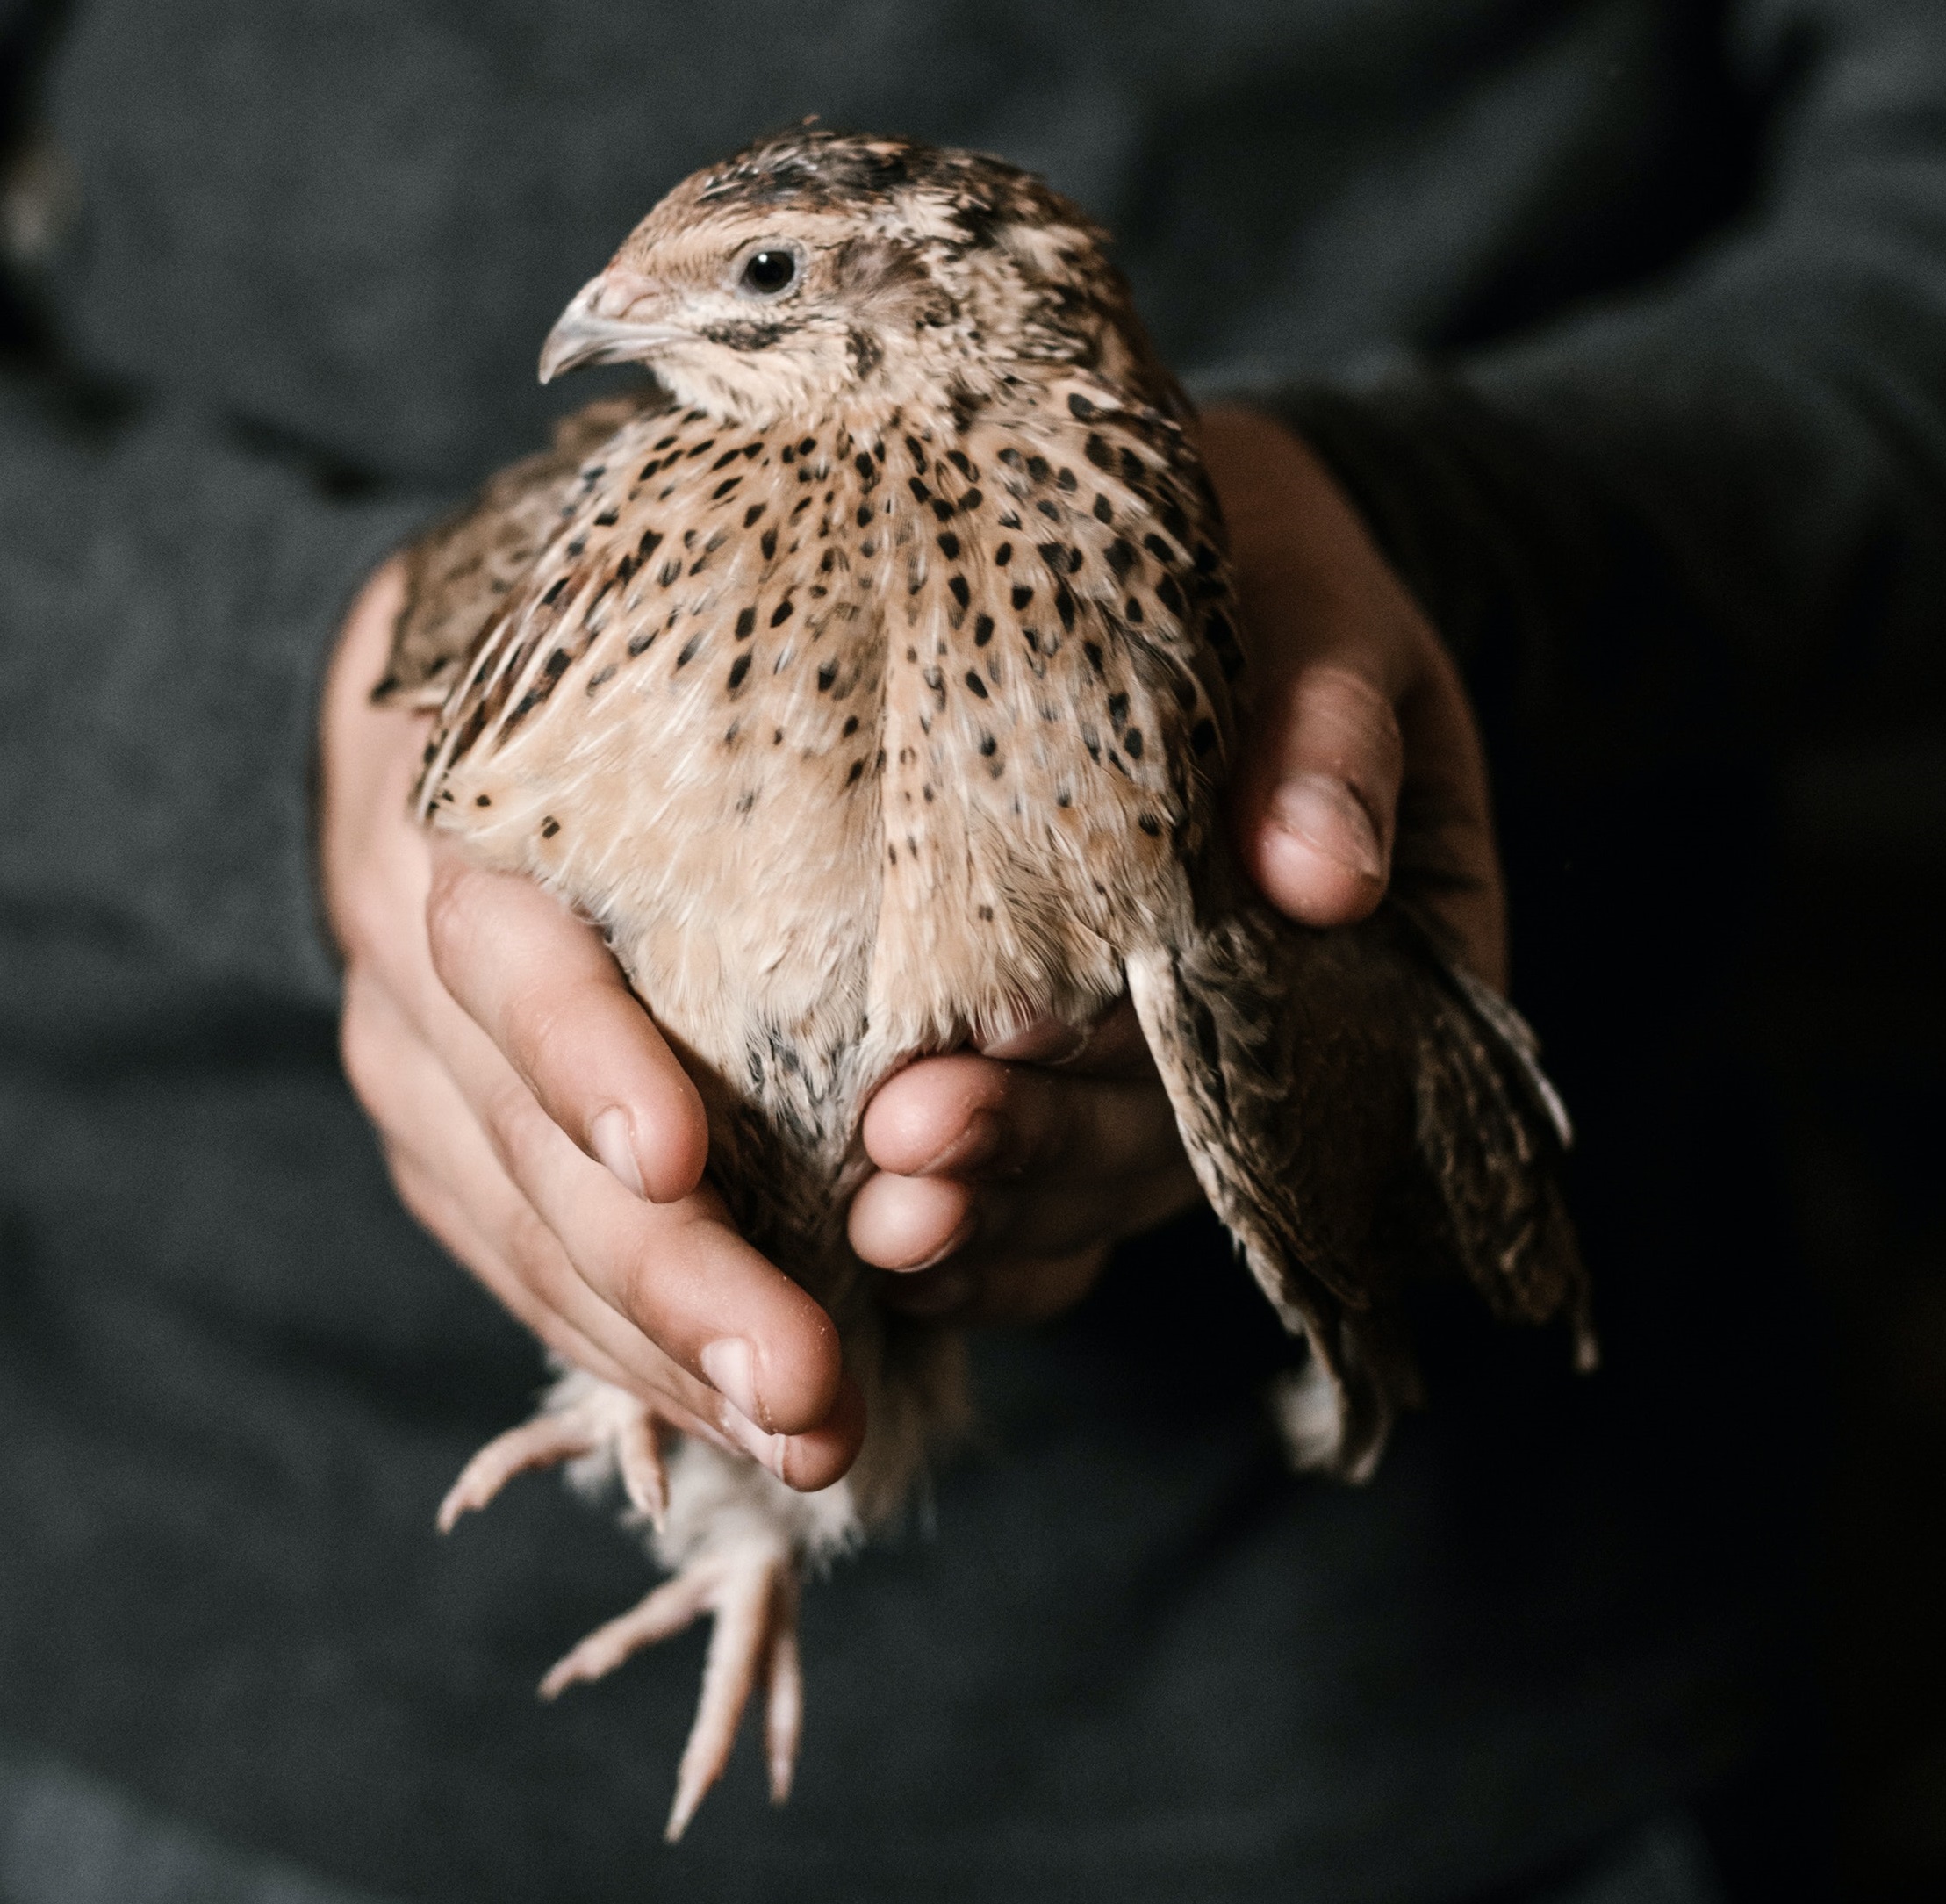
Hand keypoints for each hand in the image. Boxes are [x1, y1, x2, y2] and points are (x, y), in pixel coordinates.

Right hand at [319, 560, 862, 1490]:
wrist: (453, 740)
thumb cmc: (628, 693)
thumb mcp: (675, 681)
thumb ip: (786, 748)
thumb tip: (1038, 812)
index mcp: (478, 829)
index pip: (513, 949)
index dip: (583, 1056)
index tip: (676, 1160)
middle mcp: (419, 963)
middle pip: (529, 1142)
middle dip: (673, 1279)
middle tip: (806, 1389)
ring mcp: (415, 1070)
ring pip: (528, 1241)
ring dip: (668, 1355)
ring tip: (809, 1438)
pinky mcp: (440, 1151)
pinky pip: (525, 1277)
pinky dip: (634, 1355)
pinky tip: (737, 1415)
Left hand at [854, 404, 1503, 1320]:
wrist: (1137, 551)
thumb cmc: (1245, 564)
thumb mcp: (1313, 605)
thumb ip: (1330, 726)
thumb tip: (1328, 879)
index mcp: (1390, 945)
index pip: (1307, 1043)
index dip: (1171, 1065)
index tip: (1020, 1033)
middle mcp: (1282, 1039)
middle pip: (1177, 1137)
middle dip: (1039, 1144)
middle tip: (905, 1132)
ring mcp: (1168, 1076)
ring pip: (1093, 1191)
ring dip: (987, 1211)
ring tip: (873, 1206)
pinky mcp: (1068, 1086)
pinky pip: (1038, 1205)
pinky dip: (970, 1239)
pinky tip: (868, 1239)